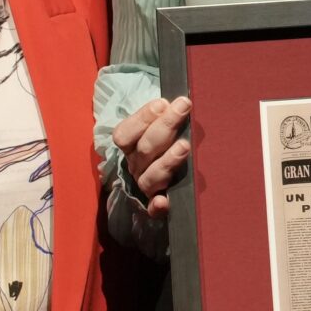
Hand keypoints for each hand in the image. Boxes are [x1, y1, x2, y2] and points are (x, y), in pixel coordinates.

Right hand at [111, 95, 192, 217]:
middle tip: (184, 108)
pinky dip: (157, 206)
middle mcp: (135, 165)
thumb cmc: (166, 138)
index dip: (143, 118)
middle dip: (165, 126)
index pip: (125, 133)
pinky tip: (163, 202)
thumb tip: (181, 101)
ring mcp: (145, 184)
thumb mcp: (160, 124)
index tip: (163, 103)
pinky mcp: (156, 204)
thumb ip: (165, 113)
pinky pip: (152, 209)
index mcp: (130, 145)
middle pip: (144, 149)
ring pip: (150, 176)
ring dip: (167, 160)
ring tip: (184, 146)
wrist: (165, 170)